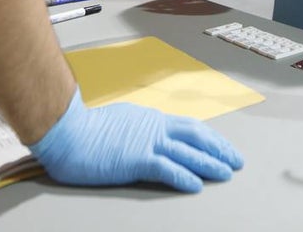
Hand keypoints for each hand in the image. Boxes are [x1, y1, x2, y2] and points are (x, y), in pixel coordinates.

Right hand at [31, 88, 242, 191]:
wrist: (67, 132)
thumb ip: (135, 129)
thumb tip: (141, 137)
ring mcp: (146, 142)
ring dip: (210, 163)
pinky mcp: (136, 159)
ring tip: (226, 173)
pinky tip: (196, 185)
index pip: (187, 127)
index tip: (221, 146)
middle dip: (218, 148)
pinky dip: (184, 176)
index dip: (209, 138)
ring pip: (187, 152)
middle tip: (235, 160)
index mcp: (149, 118)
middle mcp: (153, 127)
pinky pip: (167, 168)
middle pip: (196, 136)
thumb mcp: (118, 123)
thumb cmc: (84, 130)